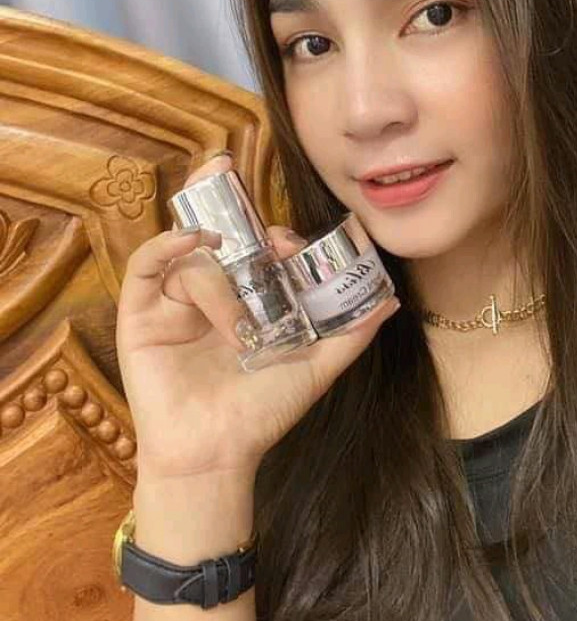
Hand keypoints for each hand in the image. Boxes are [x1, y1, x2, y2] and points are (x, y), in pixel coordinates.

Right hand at [115, 155, 398, 481]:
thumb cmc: (263, 412)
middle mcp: (211, 294)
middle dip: (219, 195)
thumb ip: (351, 332)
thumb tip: (390, 300)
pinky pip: (147, 265)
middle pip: (212, 229)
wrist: (216, 454)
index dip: (270, 234)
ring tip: (239, 326)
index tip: (288, 242)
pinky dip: (165, 245)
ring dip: (219, 283)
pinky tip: (190, 241)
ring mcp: (174, 302)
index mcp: (247, 300)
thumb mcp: (316, 367)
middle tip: (226, 167)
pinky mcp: (141, 314)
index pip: (255, 247)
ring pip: (193, 257)